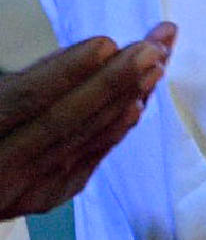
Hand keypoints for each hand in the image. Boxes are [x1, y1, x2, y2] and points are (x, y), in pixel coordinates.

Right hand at [0, 27, 172, 214]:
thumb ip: (24, 83)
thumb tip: (85, 56)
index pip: (26, 100)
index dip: (67, 72)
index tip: (105, 44)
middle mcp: (3, 165)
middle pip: (65, 120)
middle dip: (112, 82)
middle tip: (151, 49)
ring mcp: (27, 186)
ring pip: (84, 139)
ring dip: (125, 99)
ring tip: (156, 64)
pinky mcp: (50, 194)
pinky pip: (90, 156)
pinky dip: (116, 128)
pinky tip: (139, 103)